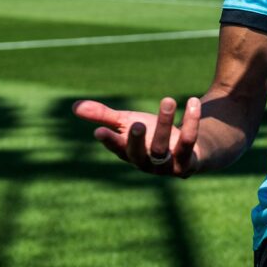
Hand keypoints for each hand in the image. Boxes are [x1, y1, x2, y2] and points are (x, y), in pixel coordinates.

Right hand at [72, 96, 201, 176]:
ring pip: (163, 147)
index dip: (109, 141)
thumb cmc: (150, 134)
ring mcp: (166, 166)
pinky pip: (188, 142)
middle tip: (136, 122)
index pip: (116, 148)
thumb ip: (104, 115)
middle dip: (136, 139)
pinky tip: (192, 101)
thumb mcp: (127, 122)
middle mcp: (145, 163)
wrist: (185, 148)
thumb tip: (74, 106)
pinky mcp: (186, 163)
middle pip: (139, 153)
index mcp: (128, 153)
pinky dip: (191, 122)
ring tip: (168, 100)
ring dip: (164, 123)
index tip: (99, 131)